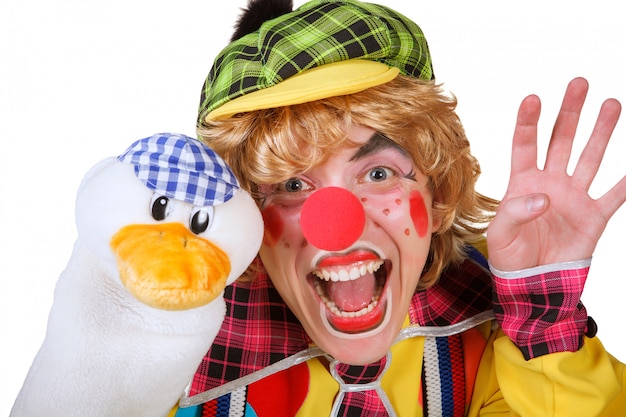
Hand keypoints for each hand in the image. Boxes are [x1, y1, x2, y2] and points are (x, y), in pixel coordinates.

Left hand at [487, 77, 625, 270]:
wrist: (533, 284)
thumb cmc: (509, 257)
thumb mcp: (501, 234)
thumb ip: (516, 213)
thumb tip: (545, 197)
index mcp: (522, 183)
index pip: (524, 146)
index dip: (528, 122)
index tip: (532, 98)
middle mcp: (550, 183)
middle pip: (561, 140)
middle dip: (570, 113)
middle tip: (578, 84)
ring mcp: (574, 197)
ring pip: (590, 157)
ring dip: (601, 131)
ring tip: (612, 104)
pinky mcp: (594, 216)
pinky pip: (616, 195)